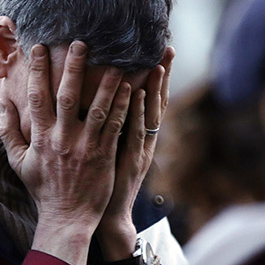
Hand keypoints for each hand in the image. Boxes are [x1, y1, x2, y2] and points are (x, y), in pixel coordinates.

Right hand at [0, 42, 131, 264]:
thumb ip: (8, 130)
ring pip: (97, 108)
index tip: (40, 47)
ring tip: (115, 60)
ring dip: (106, 82)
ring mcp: (85, 147)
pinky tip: (128, 88)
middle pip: (68, 96)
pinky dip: (121, 106)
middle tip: (81, 42)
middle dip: (73, 67)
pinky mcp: (104, 155)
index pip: (37, 97)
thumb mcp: (17, 160)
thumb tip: (3, 100)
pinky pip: (114, 126)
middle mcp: (61, 139)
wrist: (66, 217)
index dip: (38, 70)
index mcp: (39, 137)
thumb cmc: (41, 187)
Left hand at [97, 47, 173, 260]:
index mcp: (135, 135)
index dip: (154, 77)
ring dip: (153, 88)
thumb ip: (108, 127)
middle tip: (166, 47)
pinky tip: (137, 94)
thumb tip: (98, 101)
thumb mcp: (108, 153)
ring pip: (148, 114)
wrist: (106, 217)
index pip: (146, 100)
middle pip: (154, 101)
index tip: (157, 51)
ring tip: (157, 62)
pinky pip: (133, 132)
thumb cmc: (101, 185)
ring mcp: (137, 150)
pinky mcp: (128, 160)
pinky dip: (136, 113)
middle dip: (161, 74)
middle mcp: (141, 140)